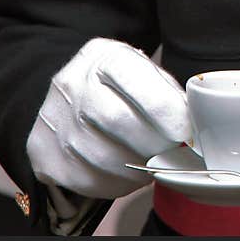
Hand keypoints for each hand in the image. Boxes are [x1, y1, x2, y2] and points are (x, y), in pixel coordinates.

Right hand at [26, 38, 189, 198]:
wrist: (70, 100)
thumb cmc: (121, 88)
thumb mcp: (145, 74)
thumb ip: (169, 95)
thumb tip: (194, 128)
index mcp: (103, 57)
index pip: (134, 80)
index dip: (165, 110)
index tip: (185, 131)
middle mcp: (72, 84)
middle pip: (118, 120)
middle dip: (156, 143)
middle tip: (174, 152)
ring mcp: (54, 121)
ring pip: (104, 157)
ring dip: (140, 168)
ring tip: (154, 164)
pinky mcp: (45, 155)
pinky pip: (89, 180)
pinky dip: (119, 183)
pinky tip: (129, 173)